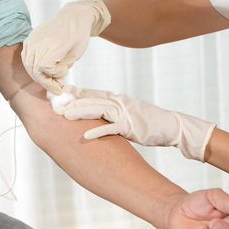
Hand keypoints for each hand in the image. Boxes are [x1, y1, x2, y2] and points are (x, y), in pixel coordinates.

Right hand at [21, 0, 110, 94]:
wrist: (73, 16)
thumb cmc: (78, 34)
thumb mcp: (76, 54)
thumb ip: (64, 68)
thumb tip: (56, 82)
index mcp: (55, 44)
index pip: (45, 67)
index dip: (54, 74)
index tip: (65, 71)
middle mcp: (41, 41)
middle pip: (34, 69)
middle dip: (46, 81)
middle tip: (56, 86)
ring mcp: (33, 39)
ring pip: (28, 65)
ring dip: (38, 75)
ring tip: (50, 78)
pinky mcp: (29, 38)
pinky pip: (26, 57)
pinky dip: (32, 66)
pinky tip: (42, 69)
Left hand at [55, 86, 215, 161]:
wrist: (172, 126)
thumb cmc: (150, 122)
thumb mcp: (130, 112)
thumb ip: (115, 111)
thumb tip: (99, 112)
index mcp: (119, 99)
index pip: (94, 94)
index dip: (77, 93)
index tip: (60, 93)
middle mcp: (120, 102)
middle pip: (92, 99)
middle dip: (73, 101)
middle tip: (55, 103)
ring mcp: (125, 113)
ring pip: (98, 110)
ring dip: (80, 112)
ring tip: (64, 116)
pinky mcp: (131, 126)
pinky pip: (111, 128)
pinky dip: (97, 131)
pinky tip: (84, 136)